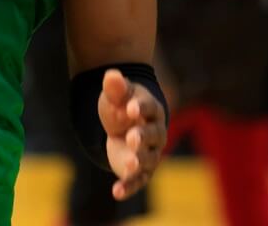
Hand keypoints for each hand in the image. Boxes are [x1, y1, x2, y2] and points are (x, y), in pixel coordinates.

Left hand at [99, 69, 166, 199]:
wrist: (124, 122)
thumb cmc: (121, 104)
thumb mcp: (115, 94)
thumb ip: (115, 87)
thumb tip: (111, 75)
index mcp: (151, 110)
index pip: (150, 108)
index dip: (141, 107)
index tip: (130, 107)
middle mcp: (155, 133)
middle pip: (153, 135)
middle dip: (143, 137)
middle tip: (132, 137)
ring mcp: (149, 153)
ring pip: (148, 159)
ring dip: (139, 162)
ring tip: (129, 164)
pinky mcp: (140, 170)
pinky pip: (137, 180)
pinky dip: (128, 186)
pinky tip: (116, 192)